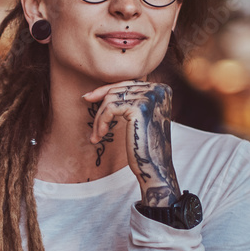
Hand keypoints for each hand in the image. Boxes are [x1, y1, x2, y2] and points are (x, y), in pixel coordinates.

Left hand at [82, 81, 180, 206]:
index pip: (128, 83)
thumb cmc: (144, 144)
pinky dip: (101, 122)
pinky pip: (110, 108)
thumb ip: (129, 99)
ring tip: (97, 135)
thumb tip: (99, 89)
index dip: (106, 90)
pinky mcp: (139, 108)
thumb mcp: (138, 117)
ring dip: (99, 118)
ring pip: (111, 99)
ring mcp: (150, 97)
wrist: (154, 167)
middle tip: (91, 122)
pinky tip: (100, 135)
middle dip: (100, 106)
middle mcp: (159, 89)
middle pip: (119, 90)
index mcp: (162, 89)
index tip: (88, 97)